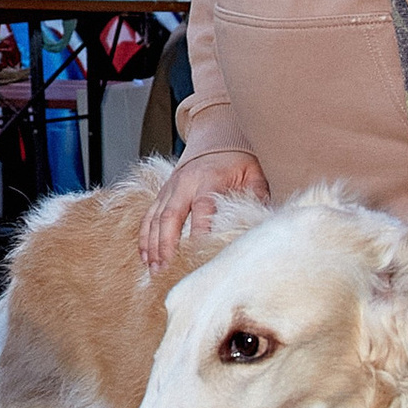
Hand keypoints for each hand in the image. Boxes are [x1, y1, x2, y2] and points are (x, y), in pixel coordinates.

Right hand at [140, 146, 268, 273]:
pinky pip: (148, 215)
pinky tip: (145, 255)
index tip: (198, 257)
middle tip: (165, 269)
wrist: (215, 137)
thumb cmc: (237, 161)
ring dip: (152, 244)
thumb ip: (257, 197)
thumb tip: (262, 224)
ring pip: (154, 218)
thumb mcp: (253, 174)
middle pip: (170, 216)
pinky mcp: (162, 193)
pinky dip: (144, 236)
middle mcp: (184, 184)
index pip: (202, 209)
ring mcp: (170, 188)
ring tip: (154, 268)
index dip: (199, 232)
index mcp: (209, 180)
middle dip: (166, 245)